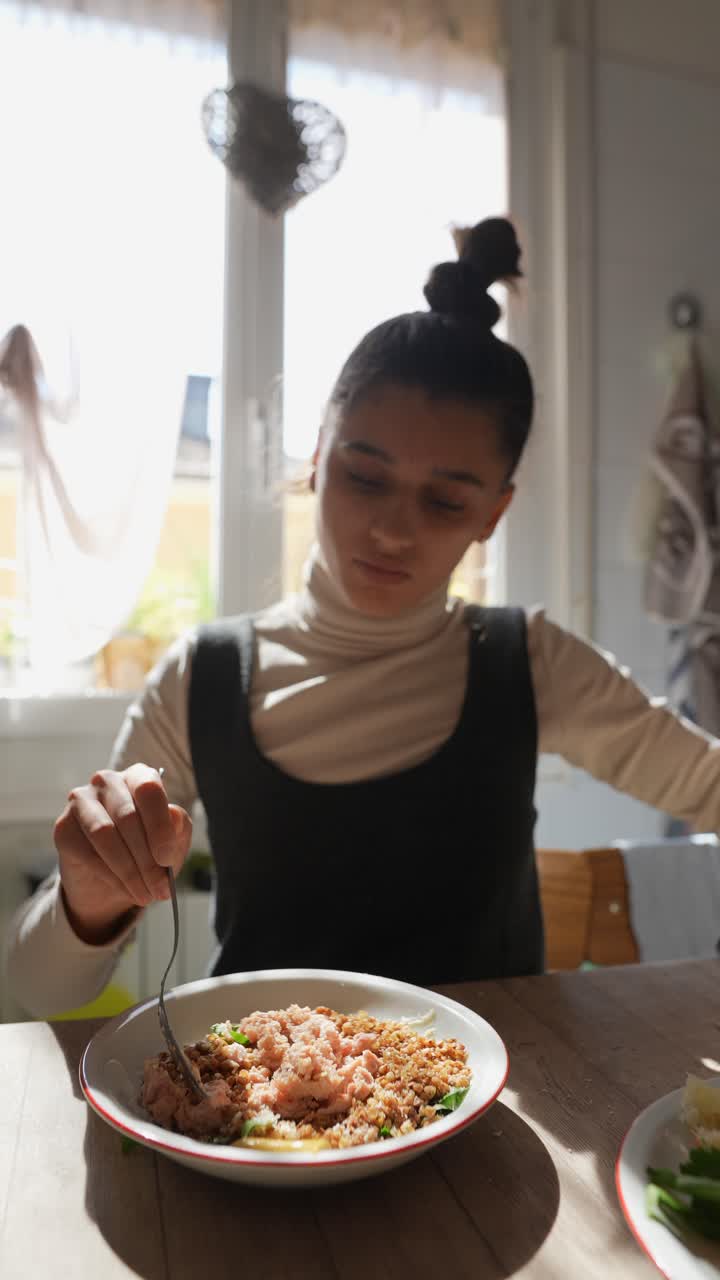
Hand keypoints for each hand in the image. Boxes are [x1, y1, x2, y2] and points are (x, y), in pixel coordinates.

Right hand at [54, 764, 192, 943]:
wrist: (115, 876)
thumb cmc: (149, 850)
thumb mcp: (172, 842)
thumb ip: (178, 827)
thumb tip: (175, 816)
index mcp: (139, 776)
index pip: (148, 790)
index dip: (159, 827)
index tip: (167, 860)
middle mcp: (107, 781)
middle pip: (127, 816)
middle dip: (147, 859)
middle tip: (159, 888)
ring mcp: (81, 801)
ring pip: (105, 834)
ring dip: (128, 870)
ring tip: (145, 894)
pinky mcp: (64, 827)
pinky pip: (87, 853)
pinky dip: (110, 876)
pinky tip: (125, 889)